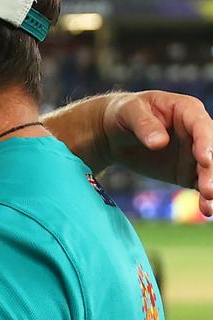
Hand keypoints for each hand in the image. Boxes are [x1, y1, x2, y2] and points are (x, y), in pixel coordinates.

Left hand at [103, 90, 212, 215]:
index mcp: (187, 110)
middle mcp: (196, 132)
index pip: (202, 126)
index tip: (205, 160)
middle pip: (212, 151)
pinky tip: (205, 209)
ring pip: (209, 170)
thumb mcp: (129, 112)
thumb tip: (159, 142)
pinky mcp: (188, 172)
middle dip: (212, 171)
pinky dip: (204, 197)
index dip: (206, 143)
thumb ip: (144, 125)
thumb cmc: (124, 113)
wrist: (115, 133)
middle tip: (209, 190)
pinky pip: (200, 184)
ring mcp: (194, 153)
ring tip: (208, 207)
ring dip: (211, 187)